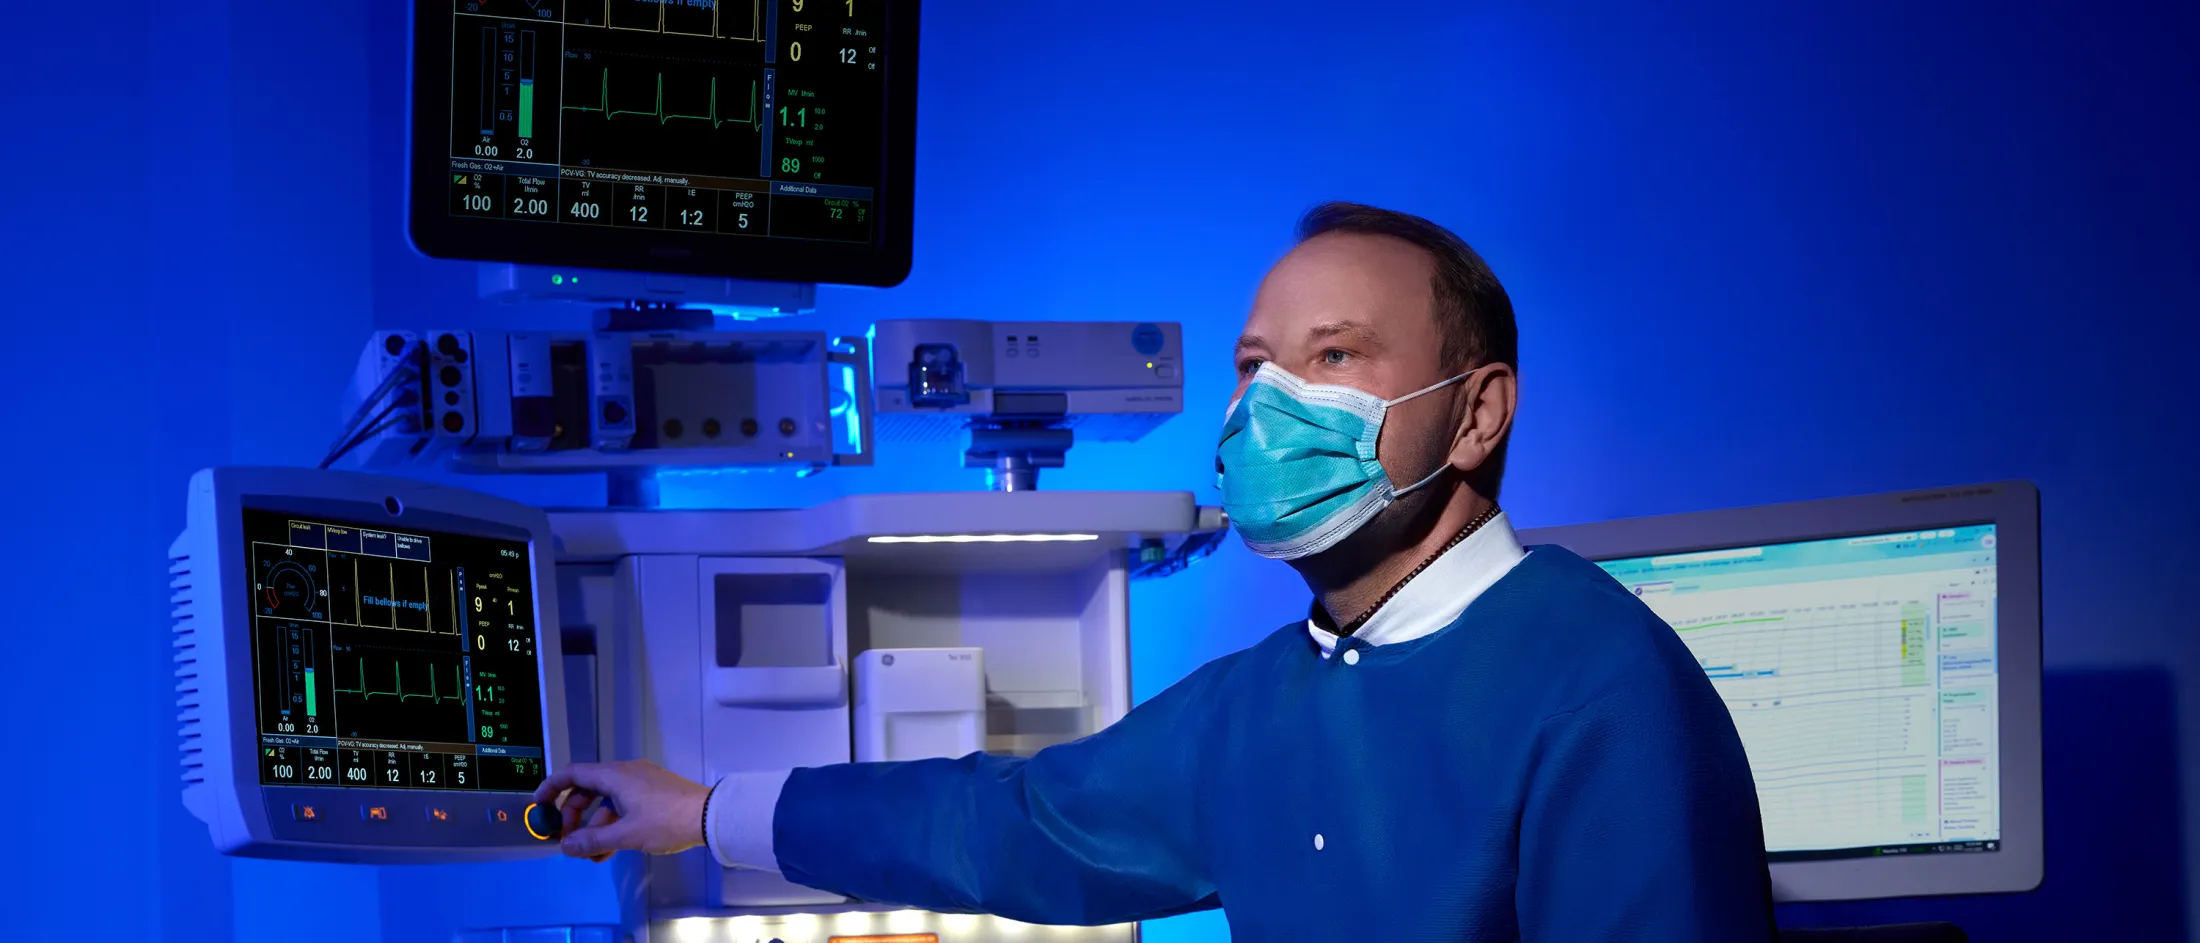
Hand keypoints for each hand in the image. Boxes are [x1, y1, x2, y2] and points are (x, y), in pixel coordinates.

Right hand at [531, 759, 710, 860]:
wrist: (711, 816)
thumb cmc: (667, 821)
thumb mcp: (626, 834)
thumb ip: (592, 840)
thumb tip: (566, 846)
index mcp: (616, 775)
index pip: (573, 774)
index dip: (551, 788)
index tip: (539, 806)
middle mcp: (626, 773)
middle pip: (587, 790)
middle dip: (573, 816)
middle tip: (568, 840)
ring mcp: (641, 782)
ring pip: (606, 802)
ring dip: (595, 826)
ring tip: (592, 856)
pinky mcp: (653, 793)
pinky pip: (623, 805)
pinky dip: (613, 824)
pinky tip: (610, 849)